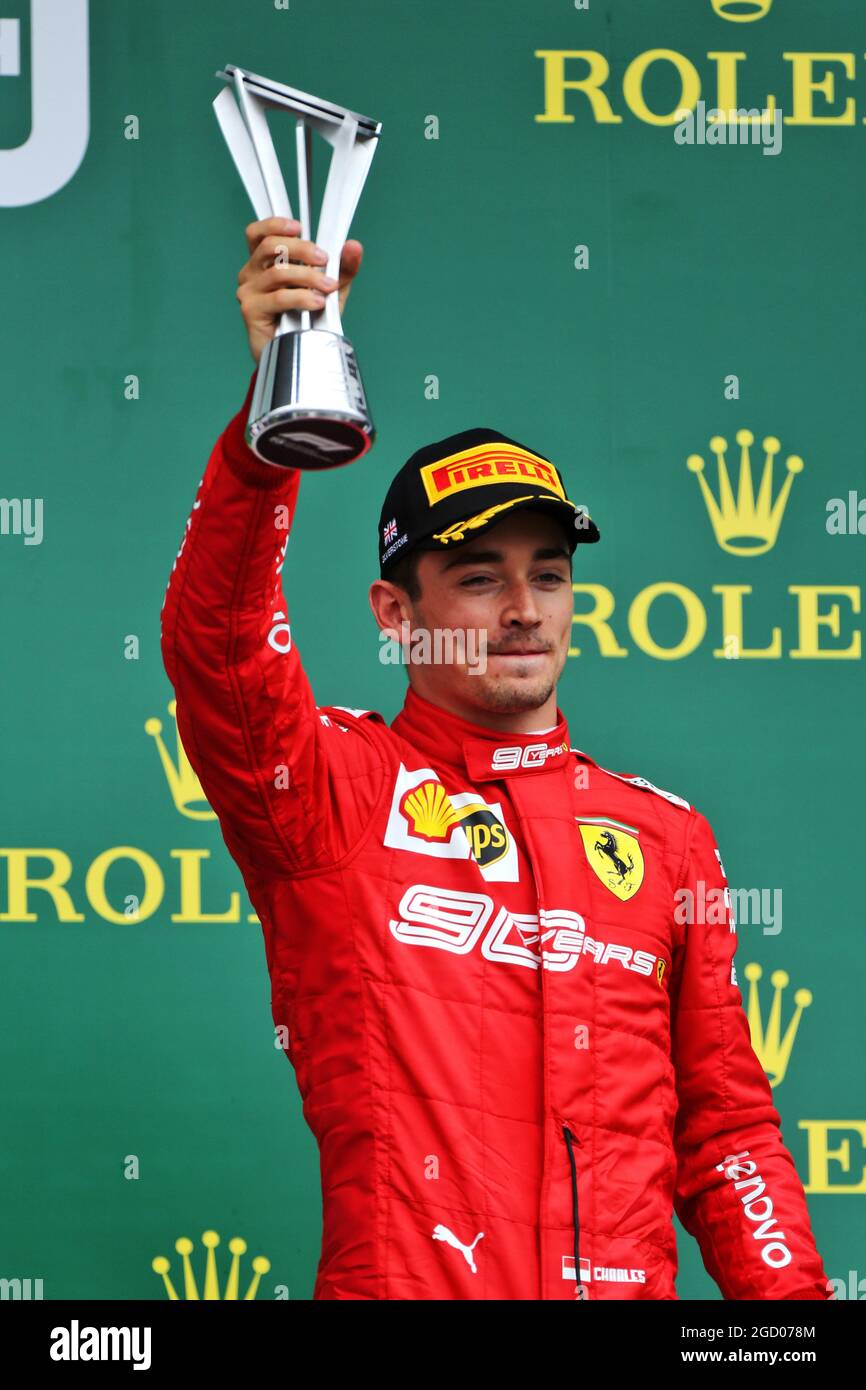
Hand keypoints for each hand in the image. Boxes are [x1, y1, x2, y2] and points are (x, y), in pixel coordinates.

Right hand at [236, 217, 363, 363]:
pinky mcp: (251, 310)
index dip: (275, 225)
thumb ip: (342, 268)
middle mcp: (252, 273)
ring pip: (278, 272)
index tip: (299, 228)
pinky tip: (317, 303)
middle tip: (325, 259)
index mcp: (264, 262)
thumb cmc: (308, 321)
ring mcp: (249, 291)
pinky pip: (279, 297)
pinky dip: (302, 297)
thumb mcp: (330, 290)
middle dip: (302, 249)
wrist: (297, 355)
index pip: (258, 233)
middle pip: (270, 246)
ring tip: (328, 288)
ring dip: (308, 277)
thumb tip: (354, 245)